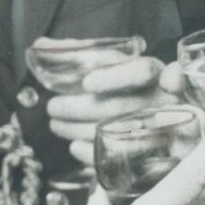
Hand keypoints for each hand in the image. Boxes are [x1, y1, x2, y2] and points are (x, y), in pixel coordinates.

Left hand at [47, 56, 165, 165]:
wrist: (164, 119)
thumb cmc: (129, 85)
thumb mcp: (112, 64)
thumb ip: (78, 53)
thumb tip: (41, 45)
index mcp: (155, 73)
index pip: (142, 71)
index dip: (115, 78)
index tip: (87, 83)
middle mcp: (162, 100)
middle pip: (120, 107)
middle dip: (79, 108)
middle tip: (52, 107)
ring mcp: (160, 130)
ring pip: (116, 134)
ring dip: (78, 129)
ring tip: (56, 124)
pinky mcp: (151, 155)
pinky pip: (120, 159)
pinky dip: (92, 152)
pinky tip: (74, 146)